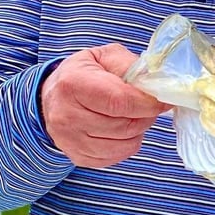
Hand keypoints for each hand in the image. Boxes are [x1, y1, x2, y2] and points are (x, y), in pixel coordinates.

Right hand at [40, 44, 166, 166]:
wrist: (52, 96)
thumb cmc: (83, 73)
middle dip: (146, 116)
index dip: (147, 103)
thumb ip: (129, 66)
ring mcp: (70, 140)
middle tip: (149, 105)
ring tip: (134, 115)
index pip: (119, 101)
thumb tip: (154, 83)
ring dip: (138, 130)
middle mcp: (67, 115)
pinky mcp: (77, 157)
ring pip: (124, 144)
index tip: (163, 100)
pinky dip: (127, 144)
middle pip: (124, 125)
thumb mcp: (104, 56)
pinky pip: (116, 157)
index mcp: (73, 84)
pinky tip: (122, 129)